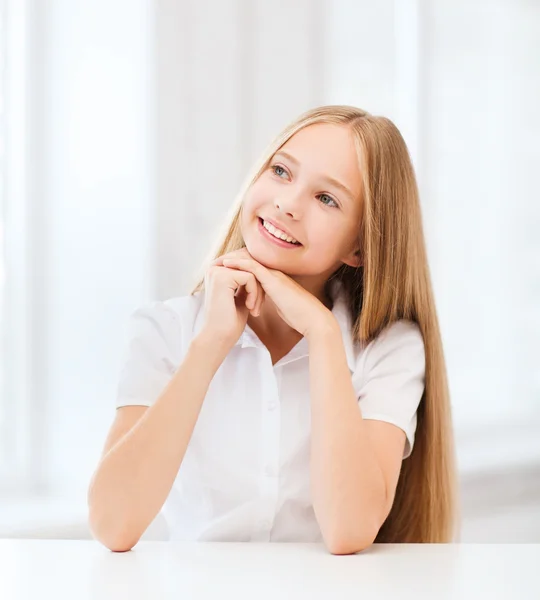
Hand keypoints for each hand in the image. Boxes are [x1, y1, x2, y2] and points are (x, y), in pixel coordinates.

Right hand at [200, 249, 264, 348]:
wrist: (219, 338)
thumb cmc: (229, 322)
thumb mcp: (240, 297)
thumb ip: (246, 283)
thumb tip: (259, 269)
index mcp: (216, 272)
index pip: (245, 267)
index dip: (255, 283)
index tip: (254, 303)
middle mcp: (214, 268)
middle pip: (249, 268)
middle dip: (258, 287)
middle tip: (256, 307)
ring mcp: (216, 271)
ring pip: (251, 272)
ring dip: (257, 292)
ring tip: (253, 308)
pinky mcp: (222, 277)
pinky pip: (250, 277)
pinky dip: (254, 293)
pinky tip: (249, 307)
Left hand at [213, 254, 334, 337]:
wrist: (312, 320)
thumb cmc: (299, 316)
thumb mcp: (280, 305)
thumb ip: (271, 300)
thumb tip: (260, 302)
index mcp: (275, 279)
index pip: (253, 267)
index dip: (238, 265)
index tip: (222, 268)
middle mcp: (274, 273)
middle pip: (249, 259)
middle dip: (232, 259)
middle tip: (216, 262)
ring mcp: (274, 275)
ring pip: (249, 260)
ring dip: (232, 259)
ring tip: (217, 261)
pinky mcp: (274, 280)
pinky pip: (253, 267)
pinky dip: (239, 263)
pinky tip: (227, 264)